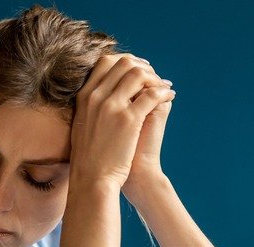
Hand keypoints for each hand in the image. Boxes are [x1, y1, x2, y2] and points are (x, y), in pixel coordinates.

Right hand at [70, 54, 174, 189]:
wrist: (92, 179)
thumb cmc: (90, 157)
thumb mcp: (83, 125)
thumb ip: (92, 106)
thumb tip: (106, 93)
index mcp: (84, 96)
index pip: (105, 62)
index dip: (125, 61)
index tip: (138, 69)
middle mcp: (96, 97)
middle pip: (123, 63)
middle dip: (143, 66)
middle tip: (154, 76)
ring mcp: (112, 106)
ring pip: (138, 74)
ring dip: (155, 77)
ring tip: (163, 87)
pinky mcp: (128, 119)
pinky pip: (152, 94)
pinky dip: (164, 92)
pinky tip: (170, 96)